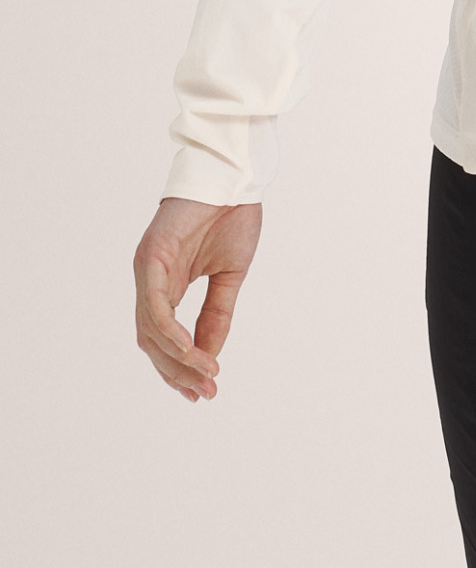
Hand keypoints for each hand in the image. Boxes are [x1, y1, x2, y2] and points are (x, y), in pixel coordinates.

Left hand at [133, 195, 261, 402]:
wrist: (236, 176)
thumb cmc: (233, 216)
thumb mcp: (230, 276)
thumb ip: (216, 315)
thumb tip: (208, 356)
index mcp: (166, 283)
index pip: (163, 339)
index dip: (179, 369)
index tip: (203, 392)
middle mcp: (150, 280)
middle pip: (152, 342)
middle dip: (178, 372)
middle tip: (206, 392)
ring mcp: (146, 268)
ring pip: (150, 329)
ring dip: (176, 358)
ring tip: (206, 374)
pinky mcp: (150, 256)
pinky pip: (155, 305)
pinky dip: (170, 332)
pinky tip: (190, 349)